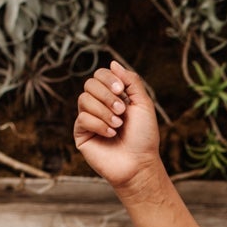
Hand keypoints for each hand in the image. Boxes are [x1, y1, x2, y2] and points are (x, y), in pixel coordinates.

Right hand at [73, 60, 163, 192]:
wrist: (140, 164)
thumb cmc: (144, 137)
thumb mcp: (143, 104)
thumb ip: (131, 81)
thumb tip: (113, 63)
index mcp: (113, 96)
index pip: (100, 75)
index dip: (109, 78)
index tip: (122, 90)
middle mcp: (99, 105)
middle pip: (90, 84)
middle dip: (107, 95)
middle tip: (121, 111)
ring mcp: (89, 119)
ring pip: (84, 99)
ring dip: (104, 111)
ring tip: (118, 125)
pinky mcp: (81, 134)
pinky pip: (82, 118)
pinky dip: (98, 124)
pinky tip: (110, 134)